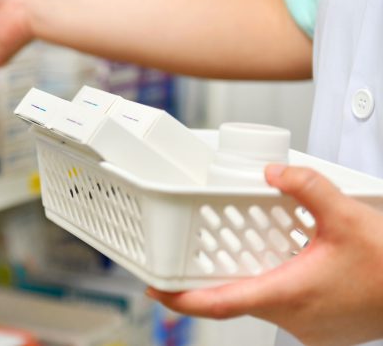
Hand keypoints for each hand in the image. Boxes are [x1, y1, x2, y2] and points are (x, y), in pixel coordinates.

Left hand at [147, 165, 382, 345]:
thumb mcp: (347, 216)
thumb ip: (307, 187)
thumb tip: (273, 170)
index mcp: (286, 294)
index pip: (218, 304)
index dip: (180, 299)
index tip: (154, 289)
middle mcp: (292, 318)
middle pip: (236, 299)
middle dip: (215, 277)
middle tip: (199, 253)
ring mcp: (308, 330)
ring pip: (263, 302)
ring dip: (254, 279)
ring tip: (255, 250)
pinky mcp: (323, 331)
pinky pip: (287, 308)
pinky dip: (280, 287)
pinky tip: (292, 265)